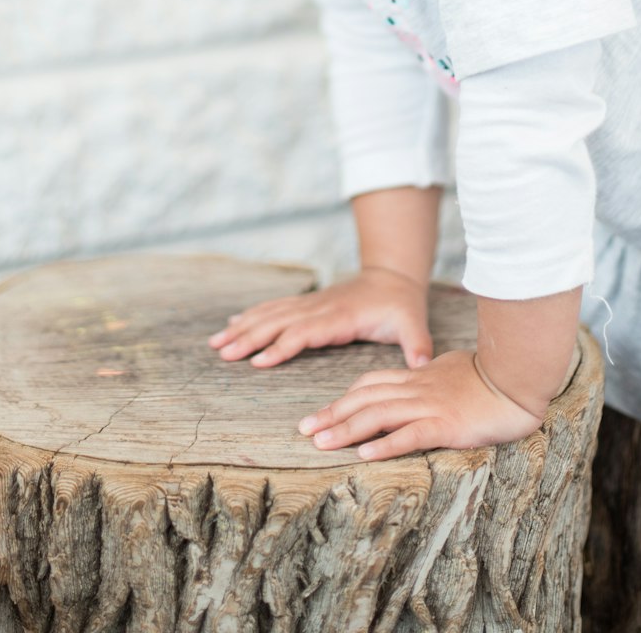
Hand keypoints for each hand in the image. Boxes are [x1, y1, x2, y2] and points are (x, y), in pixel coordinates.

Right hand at [207, 267, 433, 369]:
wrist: (393, 275)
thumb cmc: (401, 304)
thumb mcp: (414, 324)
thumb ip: (417, 345)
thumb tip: (423, 365)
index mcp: (340, 316)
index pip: (305, 333)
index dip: (281, 346)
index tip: (257, 362)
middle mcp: (319, 307)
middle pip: (278, 322)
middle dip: (249, 337)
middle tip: (221, 353)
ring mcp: (311, 303)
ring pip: (270, 314)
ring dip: (243, 327)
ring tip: (216, 342)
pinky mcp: (307, 303)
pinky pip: (274, 309)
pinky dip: (252, 315)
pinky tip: (233, 323)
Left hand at [297, 348, 544, 459]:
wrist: (515, 378)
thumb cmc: (488, 376)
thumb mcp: (450, 369)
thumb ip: (430, 373)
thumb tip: (419, 372)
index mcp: (417, 377)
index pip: (370, 385)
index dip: (343, 398)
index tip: (321, 412)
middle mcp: (416, 390)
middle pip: (364, 400)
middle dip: (332, 414)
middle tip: (304, 430)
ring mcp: (429, 406)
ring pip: (378, 416)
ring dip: (346, 429)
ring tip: (320, 443)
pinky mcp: (445, 425)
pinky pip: (409, 435)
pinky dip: (384, 444)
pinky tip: (364, 454)